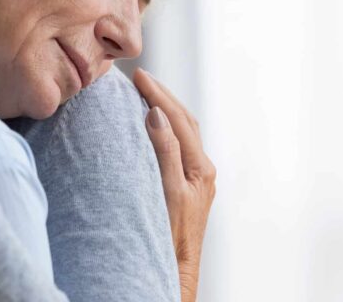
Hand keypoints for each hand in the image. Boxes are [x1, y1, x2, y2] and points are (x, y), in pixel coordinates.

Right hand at [134, 68, 215, 301]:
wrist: (175, 266)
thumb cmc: (170, 234)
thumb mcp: (167, 191)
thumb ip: (165, 152)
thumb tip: (157, 115)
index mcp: (201, 167)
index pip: (178, 120)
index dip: (159, 95)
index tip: (140, 76)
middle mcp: (202, 168)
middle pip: (184, 120)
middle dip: (163, 95)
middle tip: (141, 77)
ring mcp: (196, 176)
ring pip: (182, 131)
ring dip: (165, 108)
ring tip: (145, 91)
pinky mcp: (187, 183)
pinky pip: (177, 144)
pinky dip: (165, 126)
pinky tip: (151, 122)